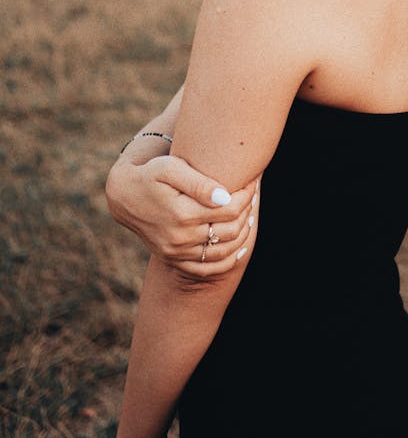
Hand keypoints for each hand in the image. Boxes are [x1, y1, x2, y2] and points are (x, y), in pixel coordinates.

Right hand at [106, 153, 258, 277]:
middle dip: (247, 211)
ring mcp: (176, 252)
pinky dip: (228, 259)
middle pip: (230, 230)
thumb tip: (225, 197)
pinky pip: (207, 269)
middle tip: (253, 195)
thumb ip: (198, 182)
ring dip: (242, 234)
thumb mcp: (170, 169)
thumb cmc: (151, 175)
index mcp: (182, 213)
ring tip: (248, 215)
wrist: (125, 196)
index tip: (252, 181)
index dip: (246, 194)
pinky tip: (240, 245)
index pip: (230, 208)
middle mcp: (179, 238)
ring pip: (223, 252)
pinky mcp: (174, 259)